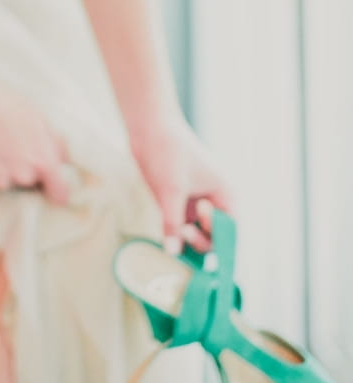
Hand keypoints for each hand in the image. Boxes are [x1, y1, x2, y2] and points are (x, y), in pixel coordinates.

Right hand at [0, 59, 70, 204]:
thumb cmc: (7, 104)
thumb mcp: (40, 119)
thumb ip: (56, 144)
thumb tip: (65, 162)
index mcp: (44, 161)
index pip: (59, 195)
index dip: (57, 191)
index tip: (54, 189)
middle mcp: (23, 175)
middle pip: (31, 183)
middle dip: (27, 169)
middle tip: (15, 145)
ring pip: (9, 182)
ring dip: (6, 169)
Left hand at [131, 113, 234, 254]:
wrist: (150, 128)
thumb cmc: (168, 153)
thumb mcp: (171, 190)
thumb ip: (173, 222)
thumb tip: (174, 252)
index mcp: (225, 193)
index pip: (232, 229)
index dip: (222, 243)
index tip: (209, 253)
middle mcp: (215, 200)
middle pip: (216, 236)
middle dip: (202, 239)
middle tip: (184, 230)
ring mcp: (197, 202)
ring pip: (198, 234)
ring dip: (188, 239)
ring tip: (177, 229)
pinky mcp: (179, 203)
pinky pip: (181, 227)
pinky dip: (175, 234)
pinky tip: (168, 236)